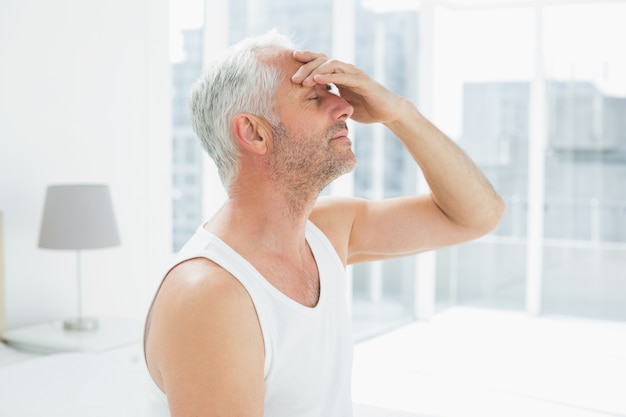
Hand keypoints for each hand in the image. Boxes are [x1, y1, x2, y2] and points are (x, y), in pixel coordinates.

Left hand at [291, 50, 410, 124]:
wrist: (388, 112)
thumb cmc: (366, 108)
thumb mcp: (341, 105)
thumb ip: (329, 101)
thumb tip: (310, 108)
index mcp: (340, 75)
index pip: (320, 62)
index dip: (306, 61)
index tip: (290, 65)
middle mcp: (346, 70)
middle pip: (323, 60)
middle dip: (306, 67)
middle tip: (293, 78)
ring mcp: (355, 74)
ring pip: (331, 64)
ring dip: (315, 71)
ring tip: (302, 81)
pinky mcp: (363, 81)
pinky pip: (344, 76)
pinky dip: (330, 77)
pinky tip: (318, 80)